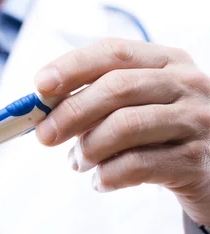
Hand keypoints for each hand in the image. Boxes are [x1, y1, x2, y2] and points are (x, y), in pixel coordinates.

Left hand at [35, 39, 209, 225]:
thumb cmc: (162, 132)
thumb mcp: (139, 102)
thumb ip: (99, 96)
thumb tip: (43, 105)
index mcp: (167, 60)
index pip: (113, 52)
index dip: (72, 66)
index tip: (39, 86)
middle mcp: (187, 83)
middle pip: (116, 88)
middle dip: (71, 112)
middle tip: (44, 135)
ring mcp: (196, 121)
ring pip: (124, 126)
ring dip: (88, 148)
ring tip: (77, 162)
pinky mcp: (196, 161)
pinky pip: (136, 166)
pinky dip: (107, 176)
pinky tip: (100, 181)